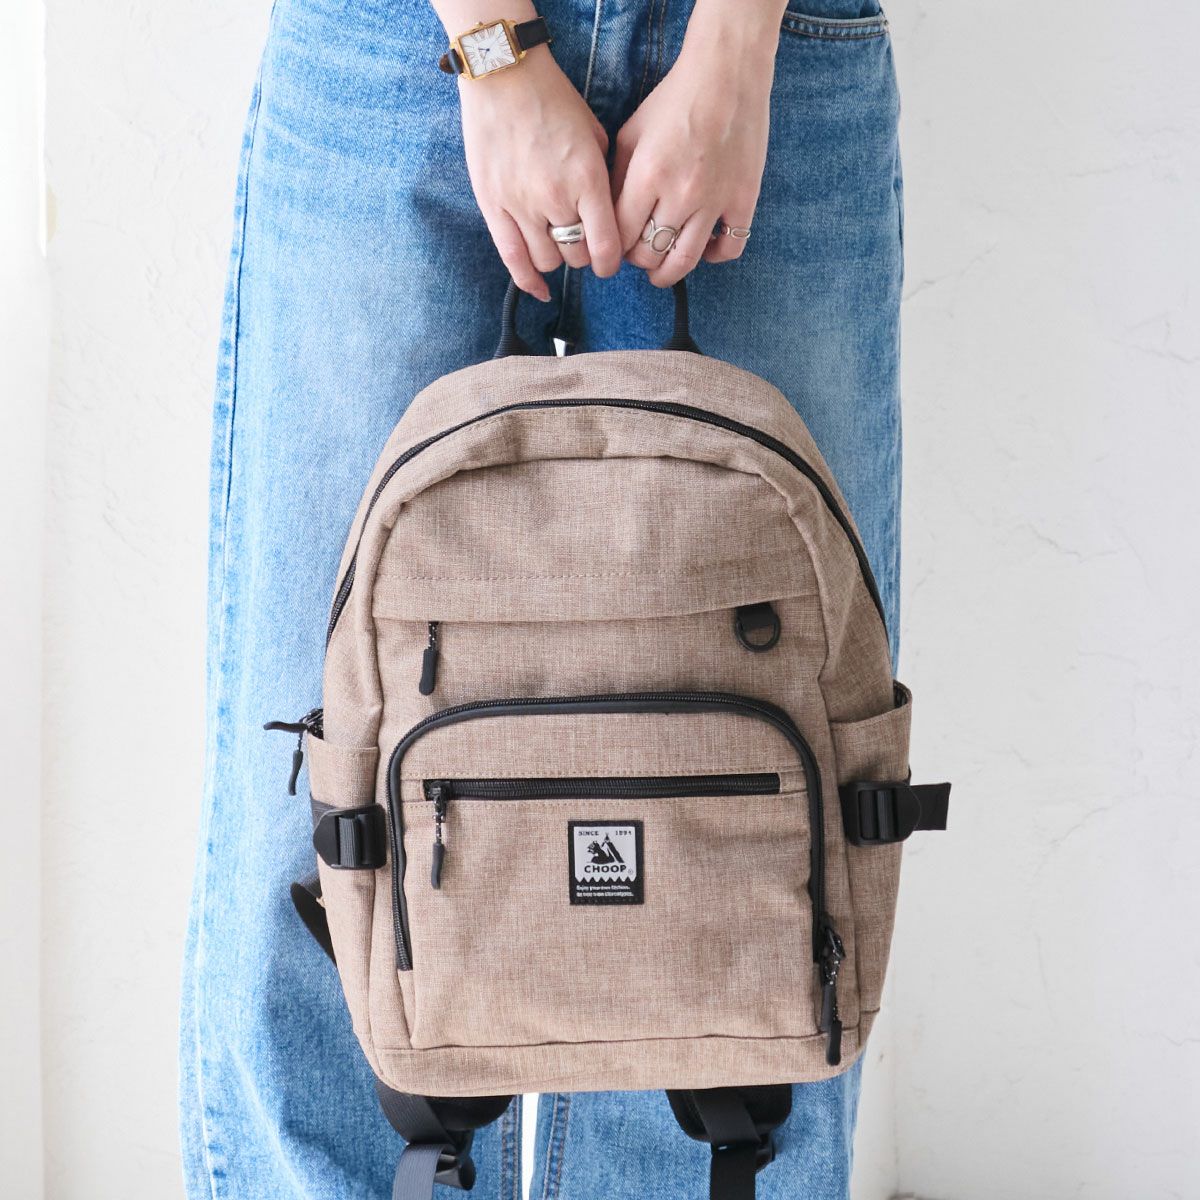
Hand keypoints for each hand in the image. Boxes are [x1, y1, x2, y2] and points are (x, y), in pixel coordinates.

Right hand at [458, 48, 621, 299]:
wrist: (503, 76)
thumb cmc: (552, 99)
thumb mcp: (594, 132)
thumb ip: (603, 175)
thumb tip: (609, 210)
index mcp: (587, 180)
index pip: (606, 245)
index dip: (611, 263)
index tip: (610, 264)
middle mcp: (556, 199)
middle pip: (577, 256)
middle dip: (584, 255)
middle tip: (582, 244)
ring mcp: (522, 206)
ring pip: (547, 260)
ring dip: (557, 259)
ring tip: (558, 245)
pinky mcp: (494, 207)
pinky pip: (512, 258)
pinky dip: (528, 281)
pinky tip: (540, 290)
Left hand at [612, 2, 782, 286]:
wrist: (726, 75)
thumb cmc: (674, 100)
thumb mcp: (631, 133)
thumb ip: (616, 178)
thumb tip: (608, 217)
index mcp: (647, 176)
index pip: (621, 236)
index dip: (613, 249)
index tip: (614, 248)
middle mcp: (680, 194)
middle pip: (650, 254)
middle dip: (638, 260)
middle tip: (637, 254)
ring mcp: (715, 201)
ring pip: (685, 260)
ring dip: (668, 273)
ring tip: (661, 271)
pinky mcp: (743, 200)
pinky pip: (729, 248)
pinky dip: (714, 256)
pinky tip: (705, 248)